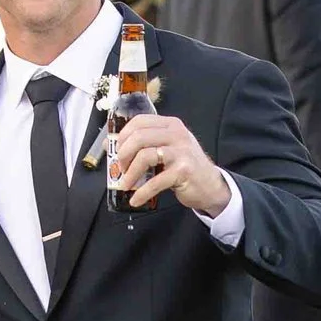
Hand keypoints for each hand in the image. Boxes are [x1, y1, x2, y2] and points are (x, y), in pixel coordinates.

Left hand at [108, 112, 232, 216]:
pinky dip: (142, 193)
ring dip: (130, 174)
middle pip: (139, 137)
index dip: (123, 136)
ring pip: (144, 156)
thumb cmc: (185, 166)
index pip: (139, 121)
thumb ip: (145, 144)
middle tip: (120, 168)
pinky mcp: (183, 171)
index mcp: (170, 125)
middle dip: (123, 155)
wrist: (210, 185)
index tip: (116, 151)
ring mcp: (181, 152)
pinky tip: (136, 199)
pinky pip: (155, 181)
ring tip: (126, 184)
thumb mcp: (168, 148)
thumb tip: (109, 145)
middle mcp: (176, 134)